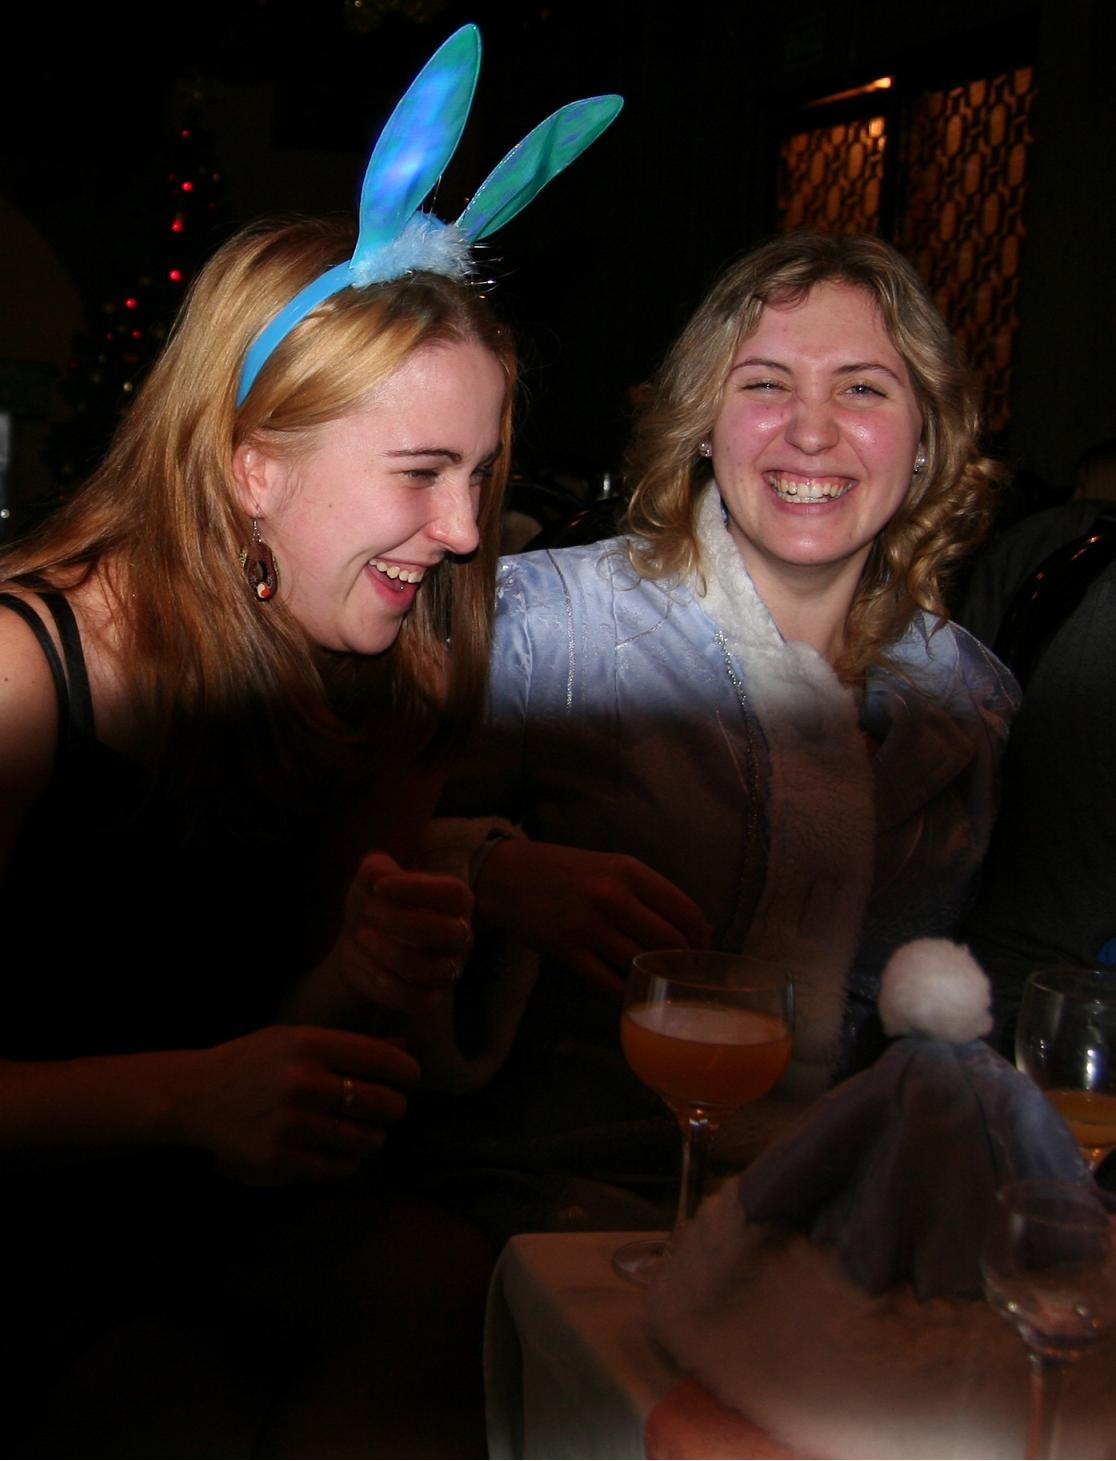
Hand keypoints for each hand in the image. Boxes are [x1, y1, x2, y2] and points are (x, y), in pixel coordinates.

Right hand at [185, 1025, 419, 1184]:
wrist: (196, 1097)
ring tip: (365, 1131)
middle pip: (383, 1103)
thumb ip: (350, 1045)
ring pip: (367, 1140)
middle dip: (394, 1107)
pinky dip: (350, 1162)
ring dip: (374, 1137)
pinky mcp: (281, 1160)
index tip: (408, 1078)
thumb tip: (404, 1047)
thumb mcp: (297, 1039)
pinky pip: (340, 1168)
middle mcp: (303, 1083)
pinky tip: (341, 1151)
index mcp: (310, 1045)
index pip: (383, 1059)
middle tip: (390, 1108)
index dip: (407, 1071)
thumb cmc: (255, 1063)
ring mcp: (293, 1124)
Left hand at [331, 851, 474, 1013]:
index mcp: (457, 901)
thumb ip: (375, 869)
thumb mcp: (371, 878)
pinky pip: (417, 1001)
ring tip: (361, 934)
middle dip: (401, 921)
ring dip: (387, 951)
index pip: (453, 893)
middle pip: (448, 932)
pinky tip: (365, 961)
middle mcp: (460, 936)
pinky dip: (384, 983)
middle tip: (368, 910)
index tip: (378, 886)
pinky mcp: (431, 998)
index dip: (416, 889)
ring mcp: (448, 970)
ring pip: (428, 968)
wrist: (360, 940)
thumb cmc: (375, 901)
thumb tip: (378, 876)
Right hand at [474, 841, 710, 993]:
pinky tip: (628, 988)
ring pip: (642, 963)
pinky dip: (624, 990)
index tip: (701, 950)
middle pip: (669, 942)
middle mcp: (612, 896)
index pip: (685, 911)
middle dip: (683, 962)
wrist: (508, 876)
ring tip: (659, 982)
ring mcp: (588, 925)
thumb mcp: (612, 867)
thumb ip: (650, 893)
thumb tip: (697, 930)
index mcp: (629, 871)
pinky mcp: (567, 951)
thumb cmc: (568, 872)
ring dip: (655, 977)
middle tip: (683, 972)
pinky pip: (609, 982)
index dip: (701, 938)